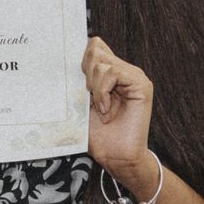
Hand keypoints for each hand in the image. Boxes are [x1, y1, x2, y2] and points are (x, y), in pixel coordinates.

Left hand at [81, 36, 157, 191]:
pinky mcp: (141, 84)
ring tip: (100, 108)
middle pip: (94, 48)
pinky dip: (103, 92)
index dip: (80, 58)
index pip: (93, 45)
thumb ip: (77, 82)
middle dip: (84, 73)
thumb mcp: (80, 103)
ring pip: (101, 62)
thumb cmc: (99, 135)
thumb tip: (62, 61)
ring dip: (94, 88)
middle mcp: (123, 70)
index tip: (76, 83)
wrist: (116, 157)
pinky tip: (106, 109)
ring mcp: (134, 76)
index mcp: (110, 73)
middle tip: (89, 98)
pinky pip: (113, 73)